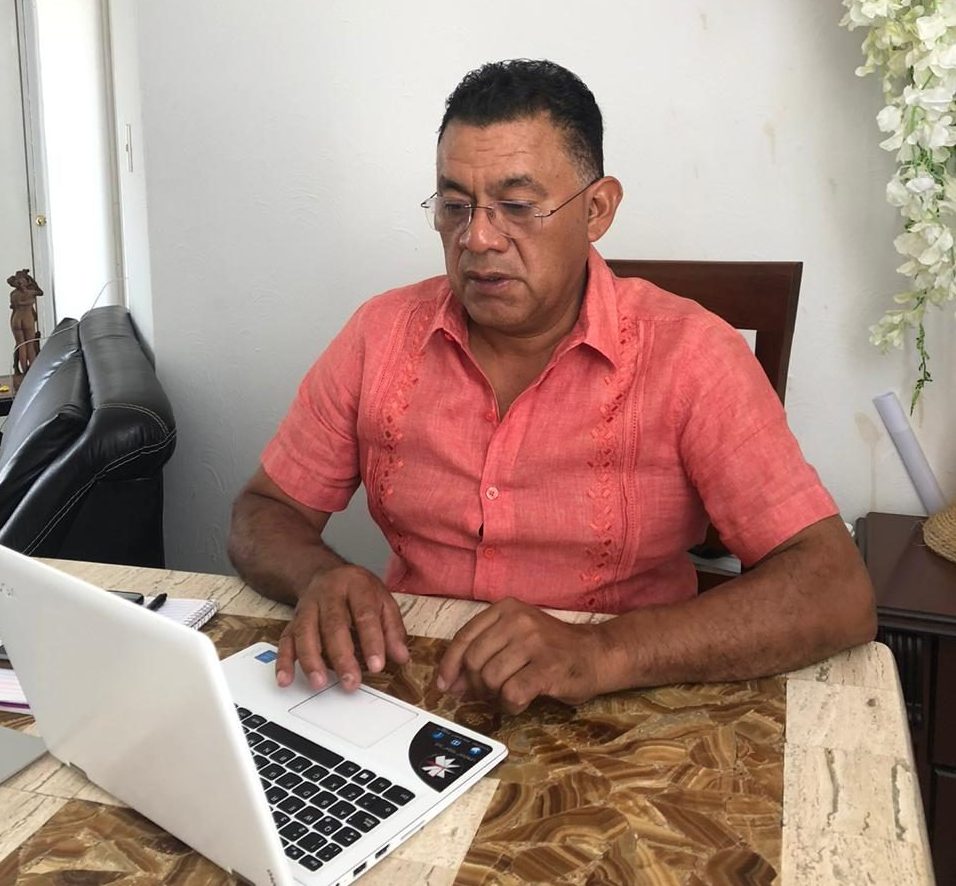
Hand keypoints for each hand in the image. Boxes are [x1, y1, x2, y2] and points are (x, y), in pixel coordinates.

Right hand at [275, 564, 407, 691]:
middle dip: (341, 656)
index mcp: (356, 585)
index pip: (364, 614)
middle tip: (350, 682)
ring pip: (305, 632)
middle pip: (333, 624)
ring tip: (320, 683)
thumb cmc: (359, 592)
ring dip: (311, 660)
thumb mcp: (383, 601)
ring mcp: (308, 607)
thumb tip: (401, 656)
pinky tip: (285, 679)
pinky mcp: (293, 621)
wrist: (326, 574)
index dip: (371, 641)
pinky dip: (284, 661)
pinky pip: (285, 640)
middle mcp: (328, 594)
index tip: (376, 666)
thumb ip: (393, 629)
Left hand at [435, 597, 605, 713]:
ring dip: (494, 696)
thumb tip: (451, 683)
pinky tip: (521, 701)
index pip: (464, 637)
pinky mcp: (548, 667)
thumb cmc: (552, 649)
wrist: (597, 653)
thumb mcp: (515, 635)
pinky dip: (511, 705)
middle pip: (473, 660)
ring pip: (490, 678)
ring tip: (508, 694)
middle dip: (474, 685)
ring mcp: (534, 642)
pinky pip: (512, 693)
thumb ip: (484, 650)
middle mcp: (517, 620)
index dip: (449, 665)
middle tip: (486, 694)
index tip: (444, 685)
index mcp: (505, 609)